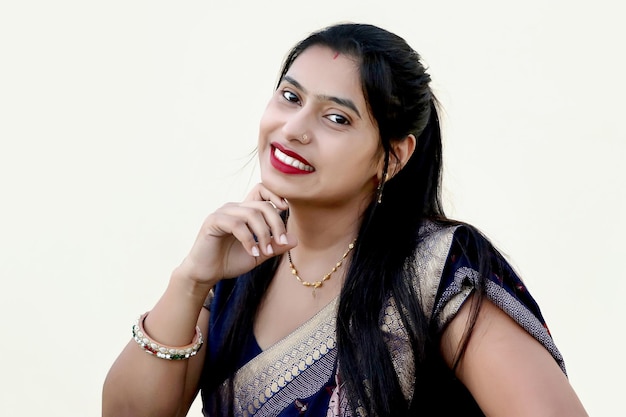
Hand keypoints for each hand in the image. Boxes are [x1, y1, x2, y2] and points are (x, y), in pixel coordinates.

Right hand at [176, 183, 296, 285]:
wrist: (206, 274)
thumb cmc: (230, 262)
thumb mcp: (258, 254)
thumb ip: (275, 247)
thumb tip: (295, 239)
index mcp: (245, 211)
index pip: (261, 190)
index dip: (275, 194)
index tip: (286, 209)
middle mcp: (234, 208)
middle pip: (262, 205)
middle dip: (276, 224)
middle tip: (280, 243)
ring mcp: (223, 213)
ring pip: (251, 214)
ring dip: (263, 233)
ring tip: (264, 252)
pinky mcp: (213, 221)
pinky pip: (236, 224)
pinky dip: (248, 239)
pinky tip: (252, 252)